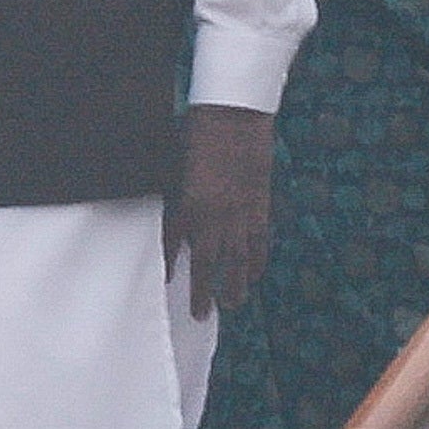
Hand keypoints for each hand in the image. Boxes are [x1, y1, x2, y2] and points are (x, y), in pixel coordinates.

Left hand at [171, 104, 276, 319]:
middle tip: (202, 314)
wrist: (234, 114)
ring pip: (239, 260)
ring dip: (236, 284)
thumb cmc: (196, 132)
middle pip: (209, 265)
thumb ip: (172, 197)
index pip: (174, 247)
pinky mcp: (260, 205)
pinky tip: (255, 273)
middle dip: (205, 292)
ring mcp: (240, 213)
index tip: (168, 286)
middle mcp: (214, 217)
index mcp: (187, 206)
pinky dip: (258, 259)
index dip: (171, 268)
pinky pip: (259, 241)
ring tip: (233, 303)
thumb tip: (169, 221)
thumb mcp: (173, 166)